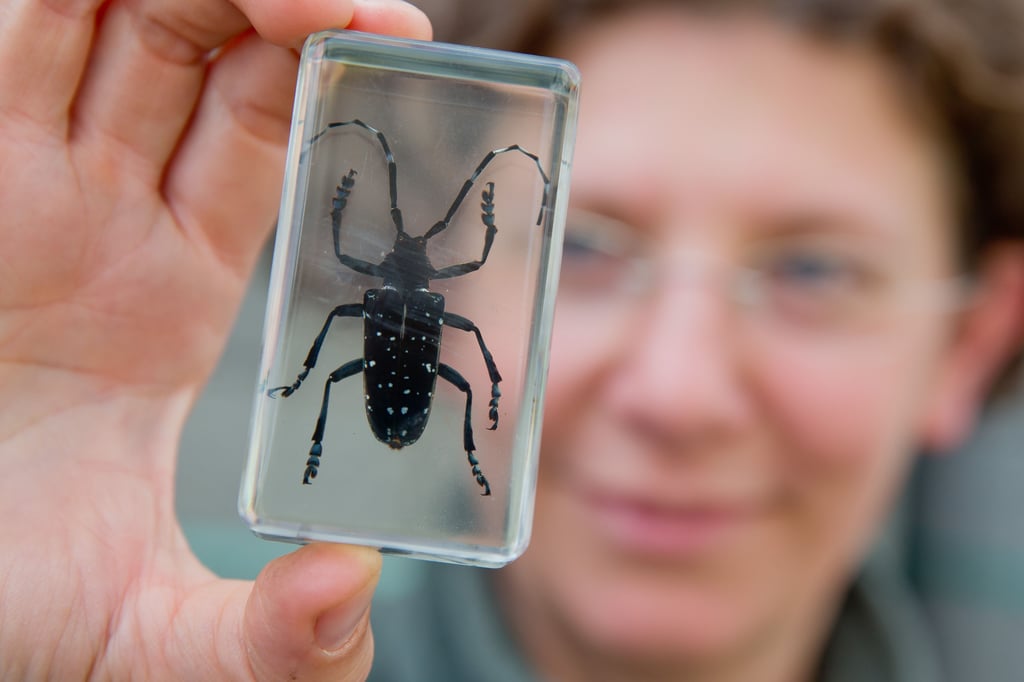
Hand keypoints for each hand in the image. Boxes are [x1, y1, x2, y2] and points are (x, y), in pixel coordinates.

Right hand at [0, 1, 429, 678]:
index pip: (263, 135)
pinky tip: (161, 3)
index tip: (409, 67)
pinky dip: (78, 2)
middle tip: (382, 23)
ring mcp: (20, 183)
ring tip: (318, 8)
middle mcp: (98, 218)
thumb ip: (271, 643)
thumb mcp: (154, 638)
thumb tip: (354, 587)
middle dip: (289, 16)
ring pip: (117, 18)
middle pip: (202, 50)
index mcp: (168, 289)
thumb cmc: (1, 613)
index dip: (335, 87)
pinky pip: (15, 34)